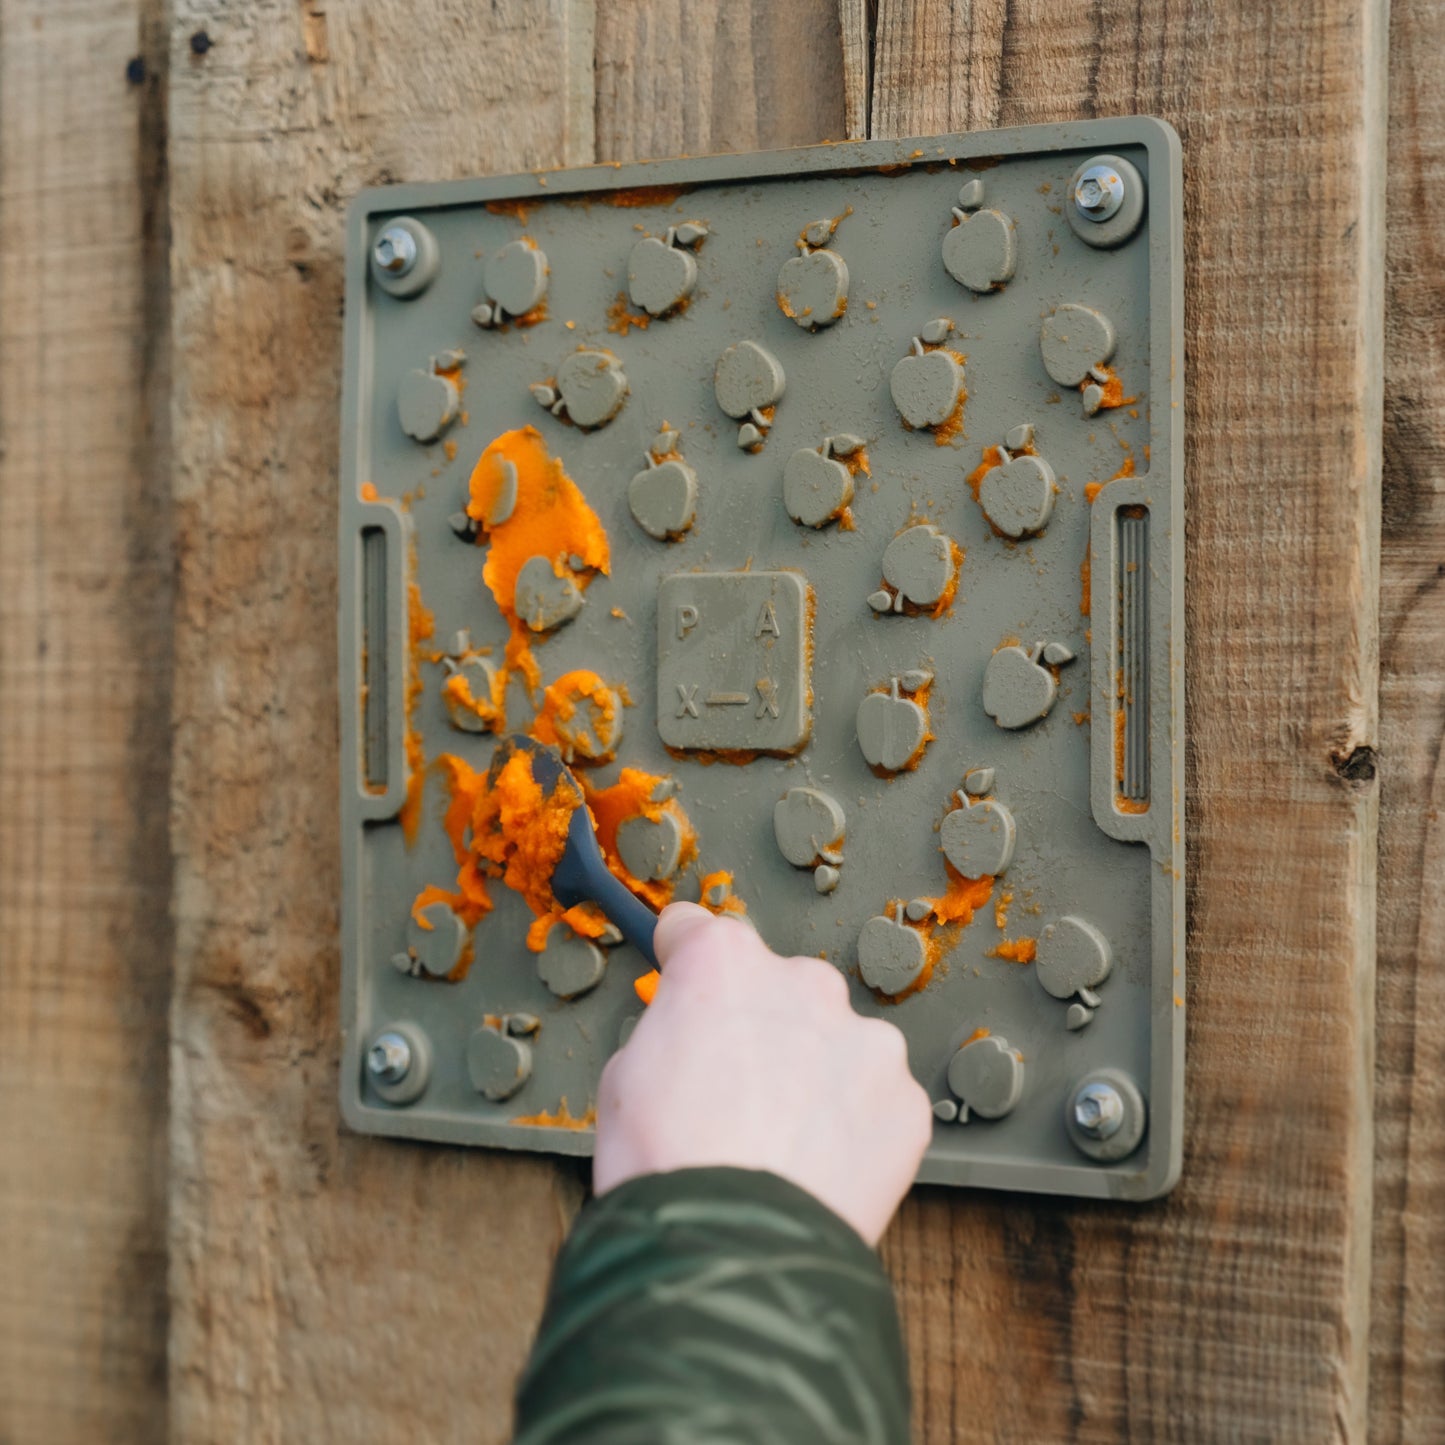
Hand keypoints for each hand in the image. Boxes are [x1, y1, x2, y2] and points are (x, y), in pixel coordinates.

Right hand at [595, 902, 931, 1244]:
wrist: (733, 1253)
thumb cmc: (667, 1165)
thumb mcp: (624, 1076)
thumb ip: (670, 1031)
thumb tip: (688, 1036)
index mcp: (724, 964)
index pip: (699, 931)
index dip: (683, 957)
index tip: (681, 968)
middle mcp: (805, 983)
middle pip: (779, 987)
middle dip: (759, 1025)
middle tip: (731, 1092)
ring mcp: (865, 1041)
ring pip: (835, 1044)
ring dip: (813, 1075)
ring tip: (778, 1143)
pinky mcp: (905, 1101)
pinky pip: (874, 1100)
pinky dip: (852, 1126)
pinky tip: (817, 1167)